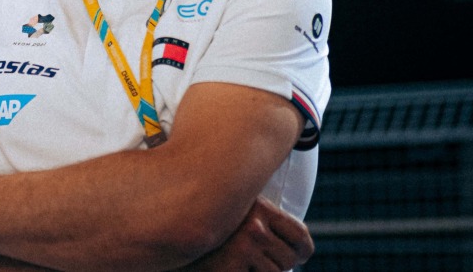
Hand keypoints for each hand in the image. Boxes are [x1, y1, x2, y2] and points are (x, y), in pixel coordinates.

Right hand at [182, 197, 313, 271]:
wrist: (169, 235)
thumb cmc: (207, 228)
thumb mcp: (237, 215)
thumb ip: (262, 223)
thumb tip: (301, 251)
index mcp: (259, 206)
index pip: (300, 235)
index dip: (302, 251)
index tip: (298, 256)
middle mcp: (254, 226)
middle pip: (290, 259)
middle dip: (278, 265)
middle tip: (254, 260)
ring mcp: (243, 249)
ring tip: (238, 262)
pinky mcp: (232, 267)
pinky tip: (229, 266)